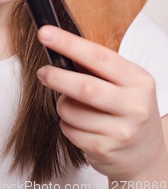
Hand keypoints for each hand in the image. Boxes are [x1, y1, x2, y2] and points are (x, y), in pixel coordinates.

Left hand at [36, 25, 166, 181]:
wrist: (146, 154)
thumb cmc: (127, 108)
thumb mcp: (124, 83)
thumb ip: (96, 67)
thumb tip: (59, 46)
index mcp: (138, 80)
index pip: (98, 57)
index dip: (68, 43)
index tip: (45, 33)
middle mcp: (134, 105)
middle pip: (84, 87)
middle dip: (57, 77)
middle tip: (42, 72)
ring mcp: (121, 131)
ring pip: (71, 111)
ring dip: (62, 105)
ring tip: (72, 105)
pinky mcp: (106, 150)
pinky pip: (70, 131)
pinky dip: (66, 124)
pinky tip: (80, 124)